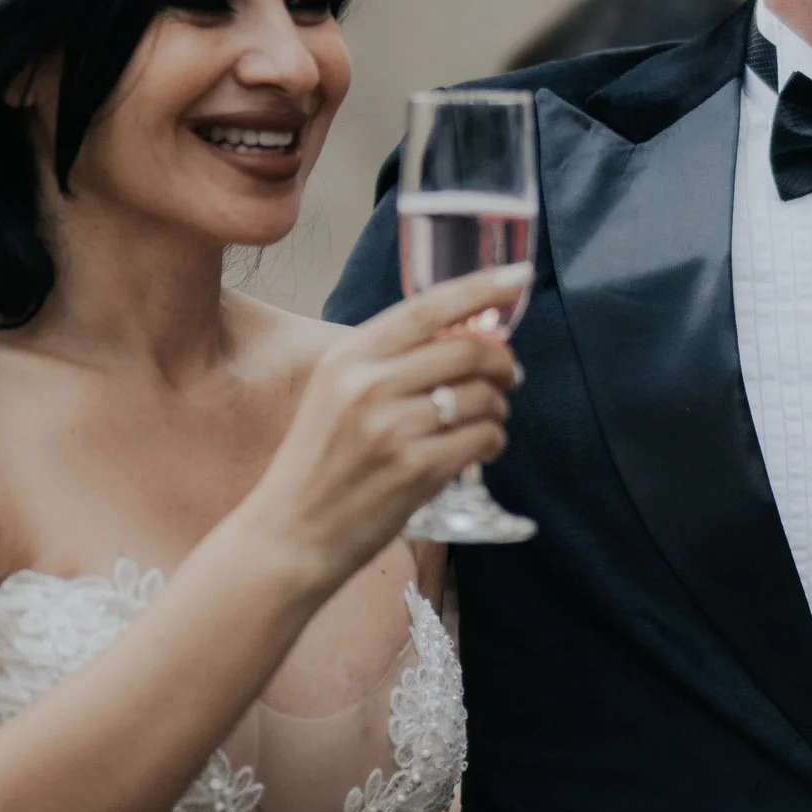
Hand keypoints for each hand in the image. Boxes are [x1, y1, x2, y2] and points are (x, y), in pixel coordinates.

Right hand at [246, 275, 526, 593]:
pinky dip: (492, 440)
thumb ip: (389, 360)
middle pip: (467, 351)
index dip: (480, 287)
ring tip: (486, 418)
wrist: (291, 534)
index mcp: (348, 357)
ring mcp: (393, 429)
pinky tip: (478, 448)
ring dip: (498, 406)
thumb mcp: (335, 393)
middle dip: (502, 361)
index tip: (519, 277)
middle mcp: (368, 385)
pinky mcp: (416, 470)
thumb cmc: (319, 463)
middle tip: (509, 374)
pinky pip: (483, 438)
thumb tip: (466, 334)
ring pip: (483, 396)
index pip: (427, 308)